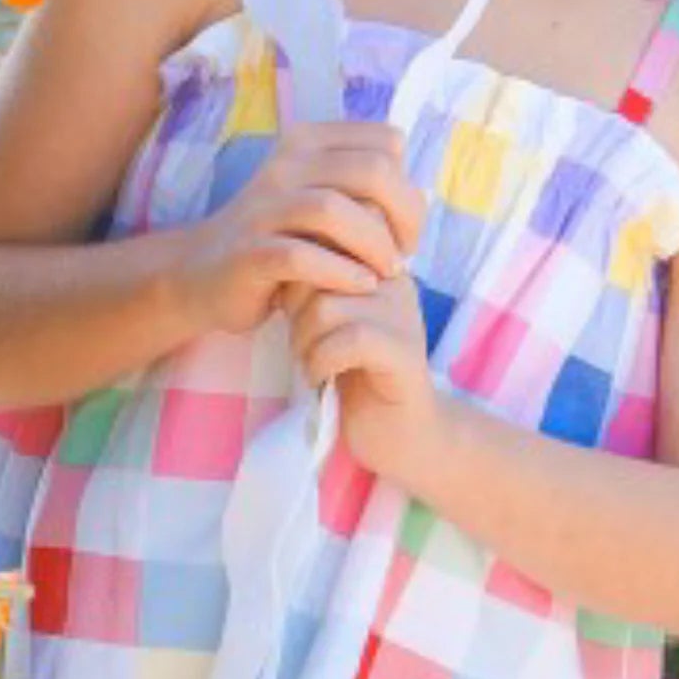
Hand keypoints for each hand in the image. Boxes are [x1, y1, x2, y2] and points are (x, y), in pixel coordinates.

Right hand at [177, 117, 425, 343]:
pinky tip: (360, 286)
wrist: (202, 272)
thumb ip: (360, 187)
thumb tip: (416, 191)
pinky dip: (341, 272)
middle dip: (403, 215)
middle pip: (369, 171)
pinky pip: (301, 256)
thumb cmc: (279, 239)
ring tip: (386, 273)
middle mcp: (285, 166)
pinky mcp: (249, 253)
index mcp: (309, 143)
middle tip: (403, 254)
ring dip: (374, 245)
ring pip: (333, 210)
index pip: (385, 143)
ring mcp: (263, 208)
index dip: (409, 187)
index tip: (404, 228)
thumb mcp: (319, 199)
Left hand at [285, 252, 443, 480]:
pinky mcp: (403, 352)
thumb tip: (275, 262)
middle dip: (295, 313)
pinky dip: (321, 362)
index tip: (294, 314)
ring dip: (303, 342)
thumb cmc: (354, 375)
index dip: (295, 280)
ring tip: (309, 363)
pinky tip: (320, 379)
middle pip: (319, 273)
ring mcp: (403, 316)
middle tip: (300, 345)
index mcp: (376, 266)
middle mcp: (395, 282)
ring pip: (326, 308)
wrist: (399, 433)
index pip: (324, 244)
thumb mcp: (329, 322)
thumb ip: (313, 288)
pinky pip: (348, 341)